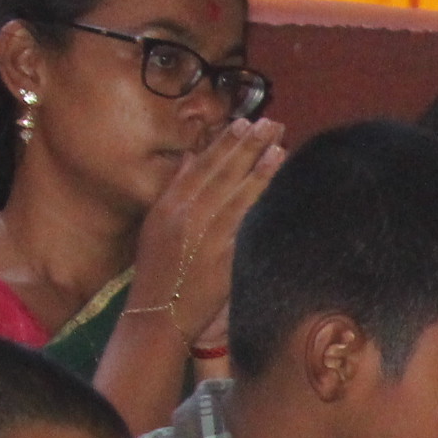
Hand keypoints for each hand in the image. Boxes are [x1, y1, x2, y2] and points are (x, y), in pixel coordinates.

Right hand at [133, 120, 284, 342]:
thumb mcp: (157, 225)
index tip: (244, 123)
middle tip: (271, 124)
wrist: (158, 314)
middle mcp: (186, 214)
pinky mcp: (223, 256)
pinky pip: (247, 224)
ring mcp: (206, 234)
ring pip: (237, 194)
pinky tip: (276, 188)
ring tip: (280, 146)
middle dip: (248, 146)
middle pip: (222, 173)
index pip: (202, 166)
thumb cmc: (160, 273)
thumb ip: (176, 189)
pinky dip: (261, 203)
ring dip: (260, 168)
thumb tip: (192, 157)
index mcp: (169, 204)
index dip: (225, 142)